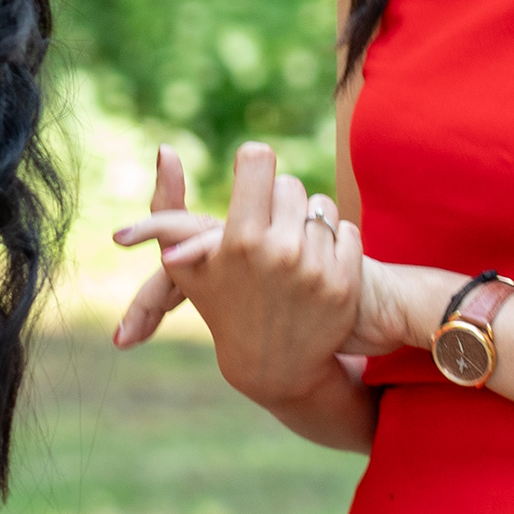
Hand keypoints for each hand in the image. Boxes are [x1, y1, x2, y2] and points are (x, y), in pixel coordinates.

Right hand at [112, 143, 364, 405]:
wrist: (273, 364)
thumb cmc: (220, 303)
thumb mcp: (185, 260)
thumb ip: (166, 202)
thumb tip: (165, 149)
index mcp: (239, 240)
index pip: (259, 161)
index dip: (253, 167)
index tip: (251, 181)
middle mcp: (280, 252)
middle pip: (290, 184)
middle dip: (278, 203)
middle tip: (268, 230)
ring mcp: (316, 268)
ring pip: (321, 206)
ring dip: (307, 223)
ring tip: (292, 251)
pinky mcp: (347, 282)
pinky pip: (347, 230)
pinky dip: (334, 244)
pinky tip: (317, 266)